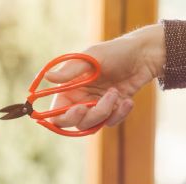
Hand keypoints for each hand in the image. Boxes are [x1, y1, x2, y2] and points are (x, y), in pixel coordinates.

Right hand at [45, 24, 165, 128]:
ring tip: (116, 93)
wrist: (144, 55)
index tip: (79, 109)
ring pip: (93, 125)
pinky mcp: (112, 110)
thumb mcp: (91, 58)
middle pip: (75, 122)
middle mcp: (79, 99)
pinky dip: (119, 114)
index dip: (62, 117)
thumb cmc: (115, 51)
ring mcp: (96, 106)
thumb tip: (47, 77)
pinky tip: (128, 101)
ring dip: (106, 112)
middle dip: (89, 116)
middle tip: (101, 101)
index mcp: (69, 88)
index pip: (56, 111)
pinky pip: (110, 122)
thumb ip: (69, 71)